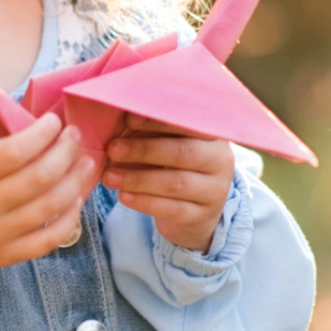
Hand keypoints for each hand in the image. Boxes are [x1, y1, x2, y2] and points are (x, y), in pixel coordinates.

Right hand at [0, 109, 97, 273]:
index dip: (40, 134)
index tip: (54, 121)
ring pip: (47, 208)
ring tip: (87, 163)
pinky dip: (68, 221)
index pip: (12, 152)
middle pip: (37, 178)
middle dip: (64, 153)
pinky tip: (76, 201)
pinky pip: (47, 240)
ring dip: (74, 183)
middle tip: (75, 136)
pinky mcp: (7, 255)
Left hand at [101, 115, 235, 251]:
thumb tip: (123, 113)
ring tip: (109, 176)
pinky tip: (123, 196)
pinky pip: (172, 209)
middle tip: (113, 149)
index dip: (158, 121)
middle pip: (183, 152)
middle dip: (144, 150)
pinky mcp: (202, 217)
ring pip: (176, 183)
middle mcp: (221, 160)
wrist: (193, 212)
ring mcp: (215, 191)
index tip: (129, 119)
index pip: (188, 123)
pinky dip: (144, 202)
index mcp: (213, 134)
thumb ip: (152, 128)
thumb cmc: (173, 166)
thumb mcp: (167, 143)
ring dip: (138, 179)